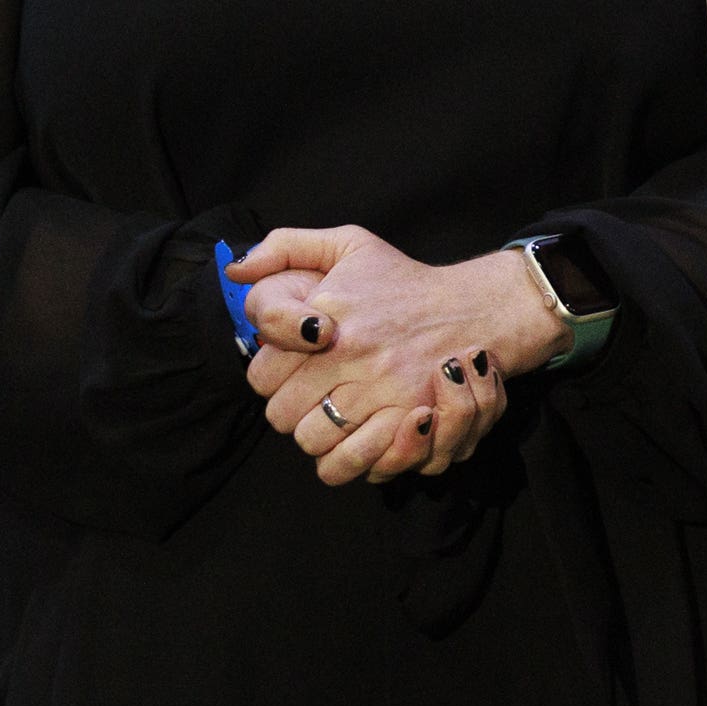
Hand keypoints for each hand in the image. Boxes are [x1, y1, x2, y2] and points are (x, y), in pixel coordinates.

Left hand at [229, 227, 545, 484]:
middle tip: (310, 397)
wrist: (469, 309)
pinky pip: (349, 462)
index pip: (261, 374)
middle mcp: (349, 355)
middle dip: (289, 410)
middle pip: (281, 415)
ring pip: (311, 442)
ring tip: (329, 419)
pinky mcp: (405, 420)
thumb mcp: (347, 244)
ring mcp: (378, 390)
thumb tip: (236, 273)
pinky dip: (342, 461)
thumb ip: (285, 247)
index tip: (288, 370)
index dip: (269, 377)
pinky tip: (347, 443)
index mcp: (327, 315)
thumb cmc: (401, 280)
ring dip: (315, 436)